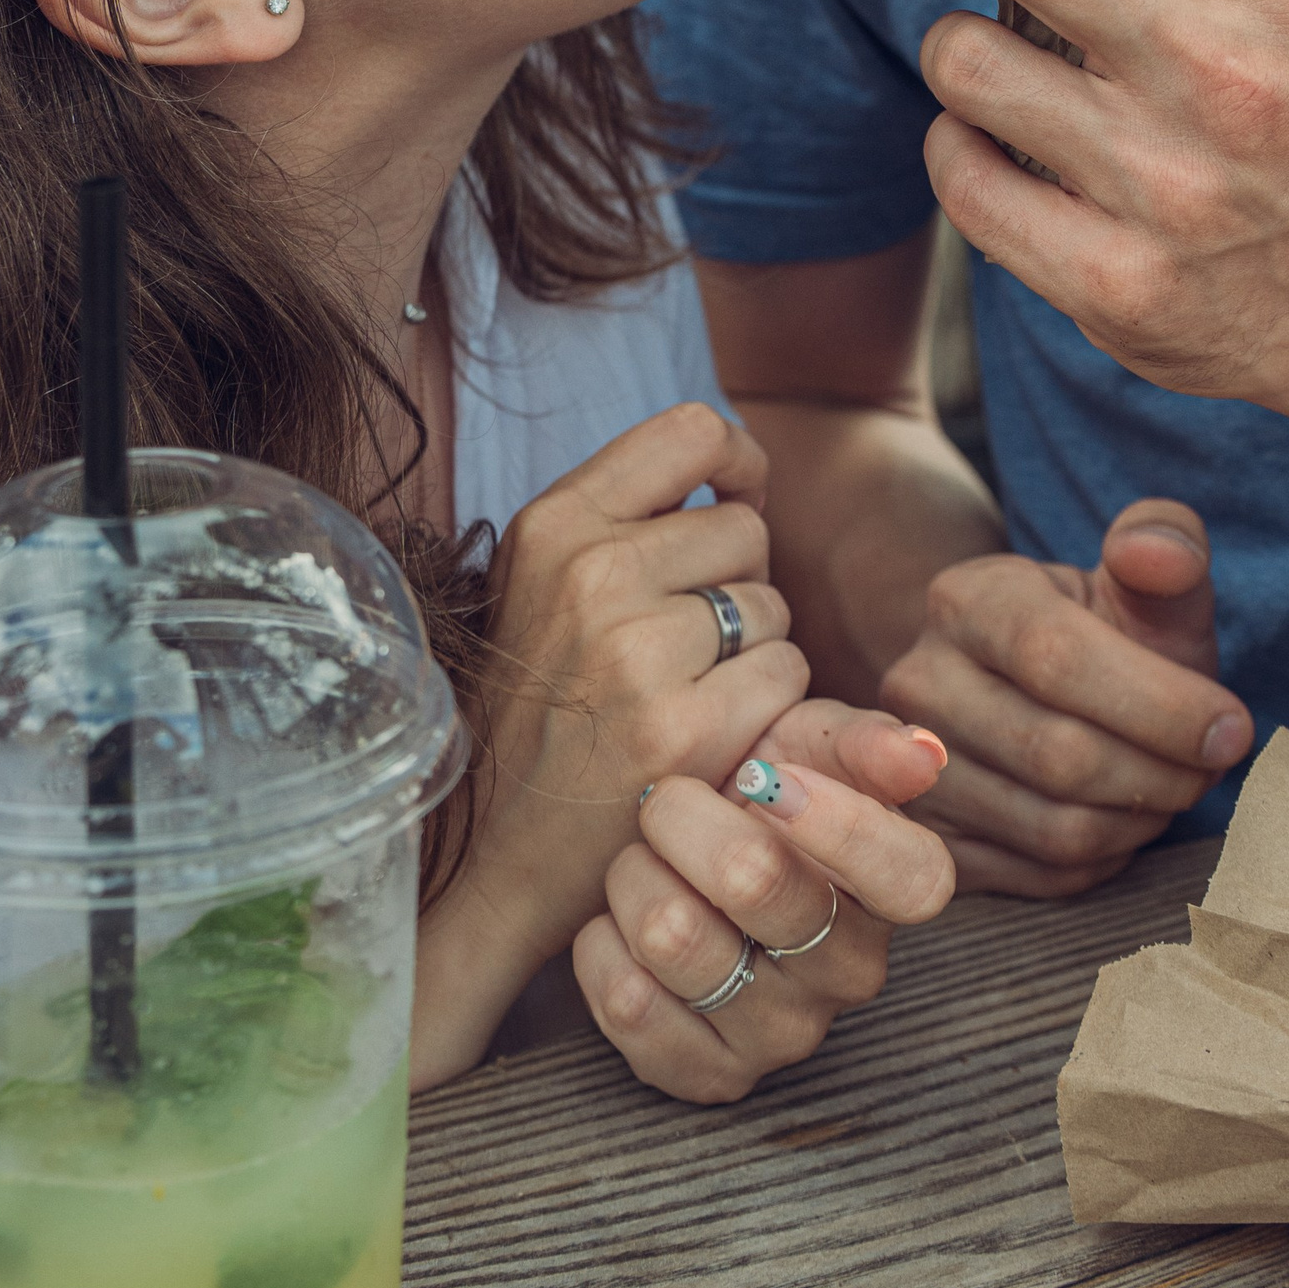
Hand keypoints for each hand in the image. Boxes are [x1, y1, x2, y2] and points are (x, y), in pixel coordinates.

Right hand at [413, 403, 809, 1080]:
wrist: (502, 856)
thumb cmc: (545, 709)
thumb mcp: (551, 585)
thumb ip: (632, 517)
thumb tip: (742, 472)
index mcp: (555, 524)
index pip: (691, 431)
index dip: (738, 461)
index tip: (738, 501)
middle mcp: (590, 573)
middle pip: (745, 528)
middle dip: (738, 582)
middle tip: (684, 647)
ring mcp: (634, 651)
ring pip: (772, 605)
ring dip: (757, 650)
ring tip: (687, 693)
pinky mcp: (681, 728)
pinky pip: (786, 673)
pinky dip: (767, 707)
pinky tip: (709, 736)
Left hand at [573, 702, 955, 1099]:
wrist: (675, 858)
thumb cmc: (755, 796)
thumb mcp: (808, 747)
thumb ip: (863, 744)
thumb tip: (924, 752)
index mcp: (890, 890)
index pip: (912, 878)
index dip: (843, 826)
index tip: (766, 775)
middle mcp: (851, 972)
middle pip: (763, 887)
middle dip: (688, 821)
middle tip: (663, 798)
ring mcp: (784, 1033)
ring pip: (677, 939)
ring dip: (634, 880)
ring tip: (639, 862)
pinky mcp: (711, 1076)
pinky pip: (630, 1005)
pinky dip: (602, 947)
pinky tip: (617, 924)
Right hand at [877, 498, 1250, 896]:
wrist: (1032, 693)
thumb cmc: (1109, 636)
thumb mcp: (1143, 585)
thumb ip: (1166, 547)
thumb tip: (1153, 551)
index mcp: (968, 599)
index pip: (1057, 658)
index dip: (1160, 704)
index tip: (1232, 729)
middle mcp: (919, 682)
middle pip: (1057, 755)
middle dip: (1162, 771)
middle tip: (1211, 765)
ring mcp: (912, 771)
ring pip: (1054, 828)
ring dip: (1140, 821)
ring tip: (1173, 786)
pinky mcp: (934, 842)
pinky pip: (1042, 876)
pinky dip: (1108, 858)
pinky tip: (1128, 818)